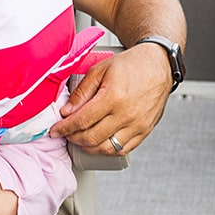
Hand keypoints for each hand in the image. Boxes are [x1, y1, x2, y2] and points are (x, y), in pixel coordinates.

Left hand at [51, 42, 171, 155]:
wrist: (159, 65)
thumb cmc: (132, 65)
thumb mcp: (101, 69)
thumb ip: (82, 91)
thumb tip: (67, 111)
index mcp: (114, 96)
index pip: (82, 120)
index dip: (64, 128)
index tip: (55, 131)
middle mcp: (127, 114)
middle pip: (92, 137)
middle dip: (73, 138)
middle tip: (66, 133)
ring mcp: (138, 125)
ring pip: (107, 148)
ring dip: (89, 147)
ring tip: (80, 139)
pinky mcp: (145, 130)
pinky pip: (123, 149)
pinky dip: (108, 150)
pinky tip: (99, 143)